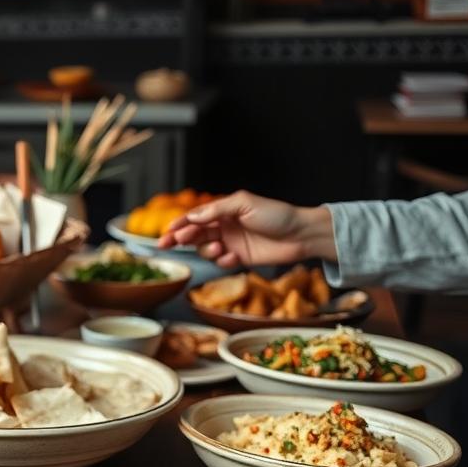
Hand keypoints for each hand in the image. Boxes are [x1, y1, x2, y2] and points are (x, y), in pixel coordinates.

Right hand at [157, 190, 336, 268]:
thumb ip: (216, 209)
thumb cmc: (276, 215)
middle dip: (181, 239)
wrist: (301, 235)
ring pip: (206, 249)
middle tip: (172, 243)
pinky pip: (221, 262)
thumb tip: (192, 217)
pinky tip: (234, 258)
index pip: (194, 218)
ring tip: (220, 249)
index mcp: (223, 210)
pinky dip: (224, 261)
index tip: (166, 234)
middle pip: (194, 234)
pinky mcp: (240, 258)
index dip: (178, 225)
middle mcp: (224, 226)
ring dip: (207, 251)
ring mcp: (231, 242)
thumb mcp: (244, 204)